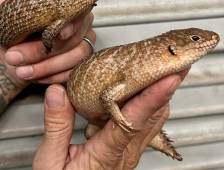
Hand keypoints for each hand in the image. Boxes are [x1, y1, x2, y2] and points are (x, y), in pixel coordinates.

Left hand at [0, 0, 94, 88]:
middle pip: (75, 37)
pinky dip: (53, 76)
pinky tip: (36, 75)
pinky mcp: (75, 63)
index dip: (69, 24)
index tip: (53, 33)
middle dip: (45, 51)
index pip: (79, 12)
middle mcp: (76, 25)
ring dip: (47, 66)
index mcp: (64, 6)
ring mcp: (79, 44)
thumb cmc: (7, 24)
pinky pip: (73, 71)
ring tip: (21, 69)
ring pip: (76, 56)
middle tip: (15, 56)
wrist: (4, 51)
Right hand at [33, 70, 187, 169]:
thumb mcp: (51, 160)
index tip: (168, 79)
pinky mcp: (129, 147)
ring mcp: (130, 150)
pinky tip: (146, 91)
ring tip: (164, 72)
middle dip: (166, 89)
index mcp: (106, 154)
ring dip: (161, 95)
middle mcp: (125, 151)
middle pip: (153, 116)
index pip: (133, 121)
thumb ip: (56, 126)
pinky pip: (147, 122)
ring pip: (155, 119)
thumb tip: (58, 93)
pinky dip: (151, 103)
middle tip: (173, 65)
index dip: (152, 98)